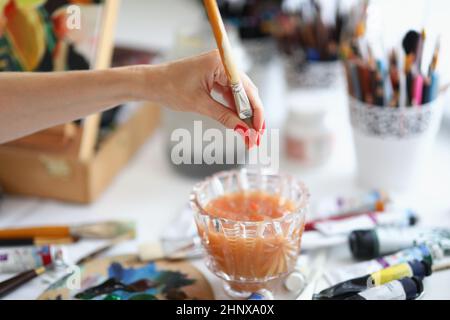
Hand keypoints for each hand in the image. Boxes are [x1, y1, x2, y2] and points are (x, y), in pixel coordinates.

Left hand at [138, 50, 264, 139]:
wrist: (151, 83)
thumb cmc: (170, 88)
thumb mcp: (199, 105)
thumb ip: (224, 117)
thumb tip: (244, 131)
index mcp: (220, 63)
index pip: (247, 89)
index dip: (256, 112)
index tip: (259, 130)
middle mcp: (224, 63)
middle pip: (247, 92)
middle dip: (252, 116)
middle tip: (255, 138)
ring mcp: (220, 69)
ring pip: (240, 95)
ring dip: (244, 115)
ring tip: (248, 135)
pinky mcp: (215, 76)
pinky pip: (230, 94)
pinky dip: (234, 109)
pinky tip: (238, 124)